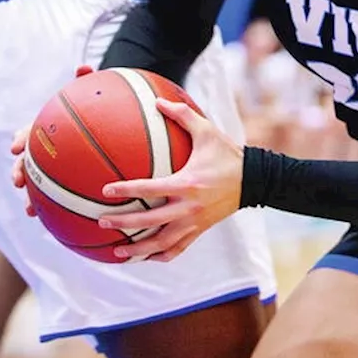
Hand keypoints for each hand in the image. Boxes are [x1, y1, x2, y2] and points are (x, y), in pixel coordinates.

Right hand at [11, 65, 94, 215]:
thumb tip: (83, 66)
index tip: (15, 149)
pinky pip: (61, 197)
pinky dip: (57, 208)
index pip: (29, 133)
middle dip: (21, 172)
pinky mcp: (71, 182)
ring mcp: (57, 167)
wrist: (112, 127)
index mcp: (49, 129)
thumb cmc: (100, 108)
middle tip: (18, 180)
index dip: (21, 140)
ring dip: (32, 197)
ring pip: (39, 184)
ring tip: (30, 209)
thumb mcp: (93, 95)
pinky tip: (61, 222)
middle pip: (28, 161)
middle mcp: (48, 149)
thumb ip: (87, 82)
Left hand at [97, 100, 242, 263]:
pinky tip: (146, 257)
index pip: (150, 188)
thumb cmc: (227, 154)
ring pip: (162, 243)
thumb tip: (157, 100)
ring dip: (138, 249)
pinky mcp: (200, 231)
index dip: (126, 190)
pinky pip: (177, 249)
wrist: (255, 180)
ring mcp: (194, 222)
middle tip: (102, 222)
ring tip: (117, 250)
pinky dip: (160, 255)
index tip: (105, 191)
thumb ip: (182, 115)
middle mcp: (188, 207)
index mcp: (187, 183)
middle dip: (124, 223)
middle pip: (150, 221)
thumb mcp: (207, 131)